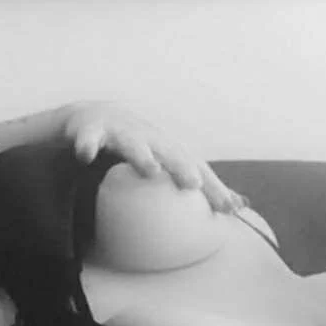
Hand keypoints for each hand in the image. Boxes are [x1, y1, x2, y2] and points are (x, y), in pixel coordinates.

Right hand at [62, 102, 243, 213]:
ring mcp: (119, 132)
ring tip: (150, 170)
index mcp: (168, 148)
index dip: (212, 186)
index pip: (195, 166)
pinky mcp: (90, 130)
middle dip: (181, 166)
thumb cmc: (138, 146)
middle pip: (168, 151)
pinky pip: (88, 138)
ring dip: (141, 154)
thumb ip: (198, 183)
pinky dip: (87, 145)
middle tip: (193, 184)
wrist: (94, 117)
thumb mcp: (168, 161)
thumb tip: (240, 207)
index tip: (228, 208)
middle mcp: (148, 137)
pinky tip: (85, 156)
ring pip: (131, 143)